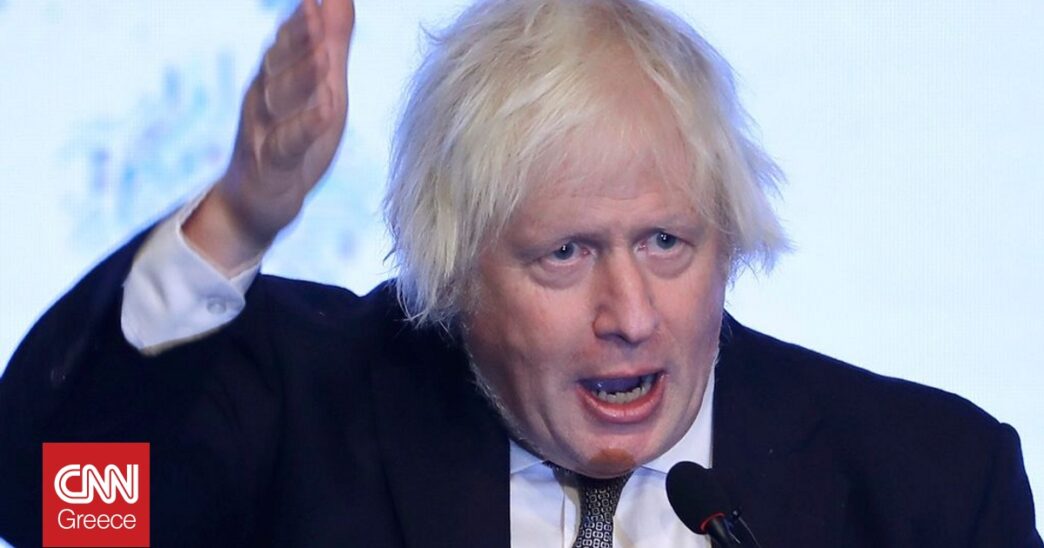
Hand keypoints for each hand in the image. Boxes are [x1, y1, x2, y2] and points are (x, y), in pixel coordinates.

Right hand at [185, 0, 354, 272]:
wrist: (259, 199)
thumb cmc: (295, 135)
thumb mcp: (323, 86)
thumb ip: (332, 41)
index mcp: (277, 75)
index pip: (289, 41)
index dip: (302, 19)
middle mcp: (265, 98)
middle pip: (279, 64)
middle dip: (298, 38)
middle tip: (314, 13)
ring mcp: (264, 132)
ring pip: (279, 102)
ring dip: (300, 79)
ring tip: (324, 59)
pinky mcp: (272, 166)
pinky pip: (287, 145)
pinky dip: (304, 128)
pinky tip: (324, 112)